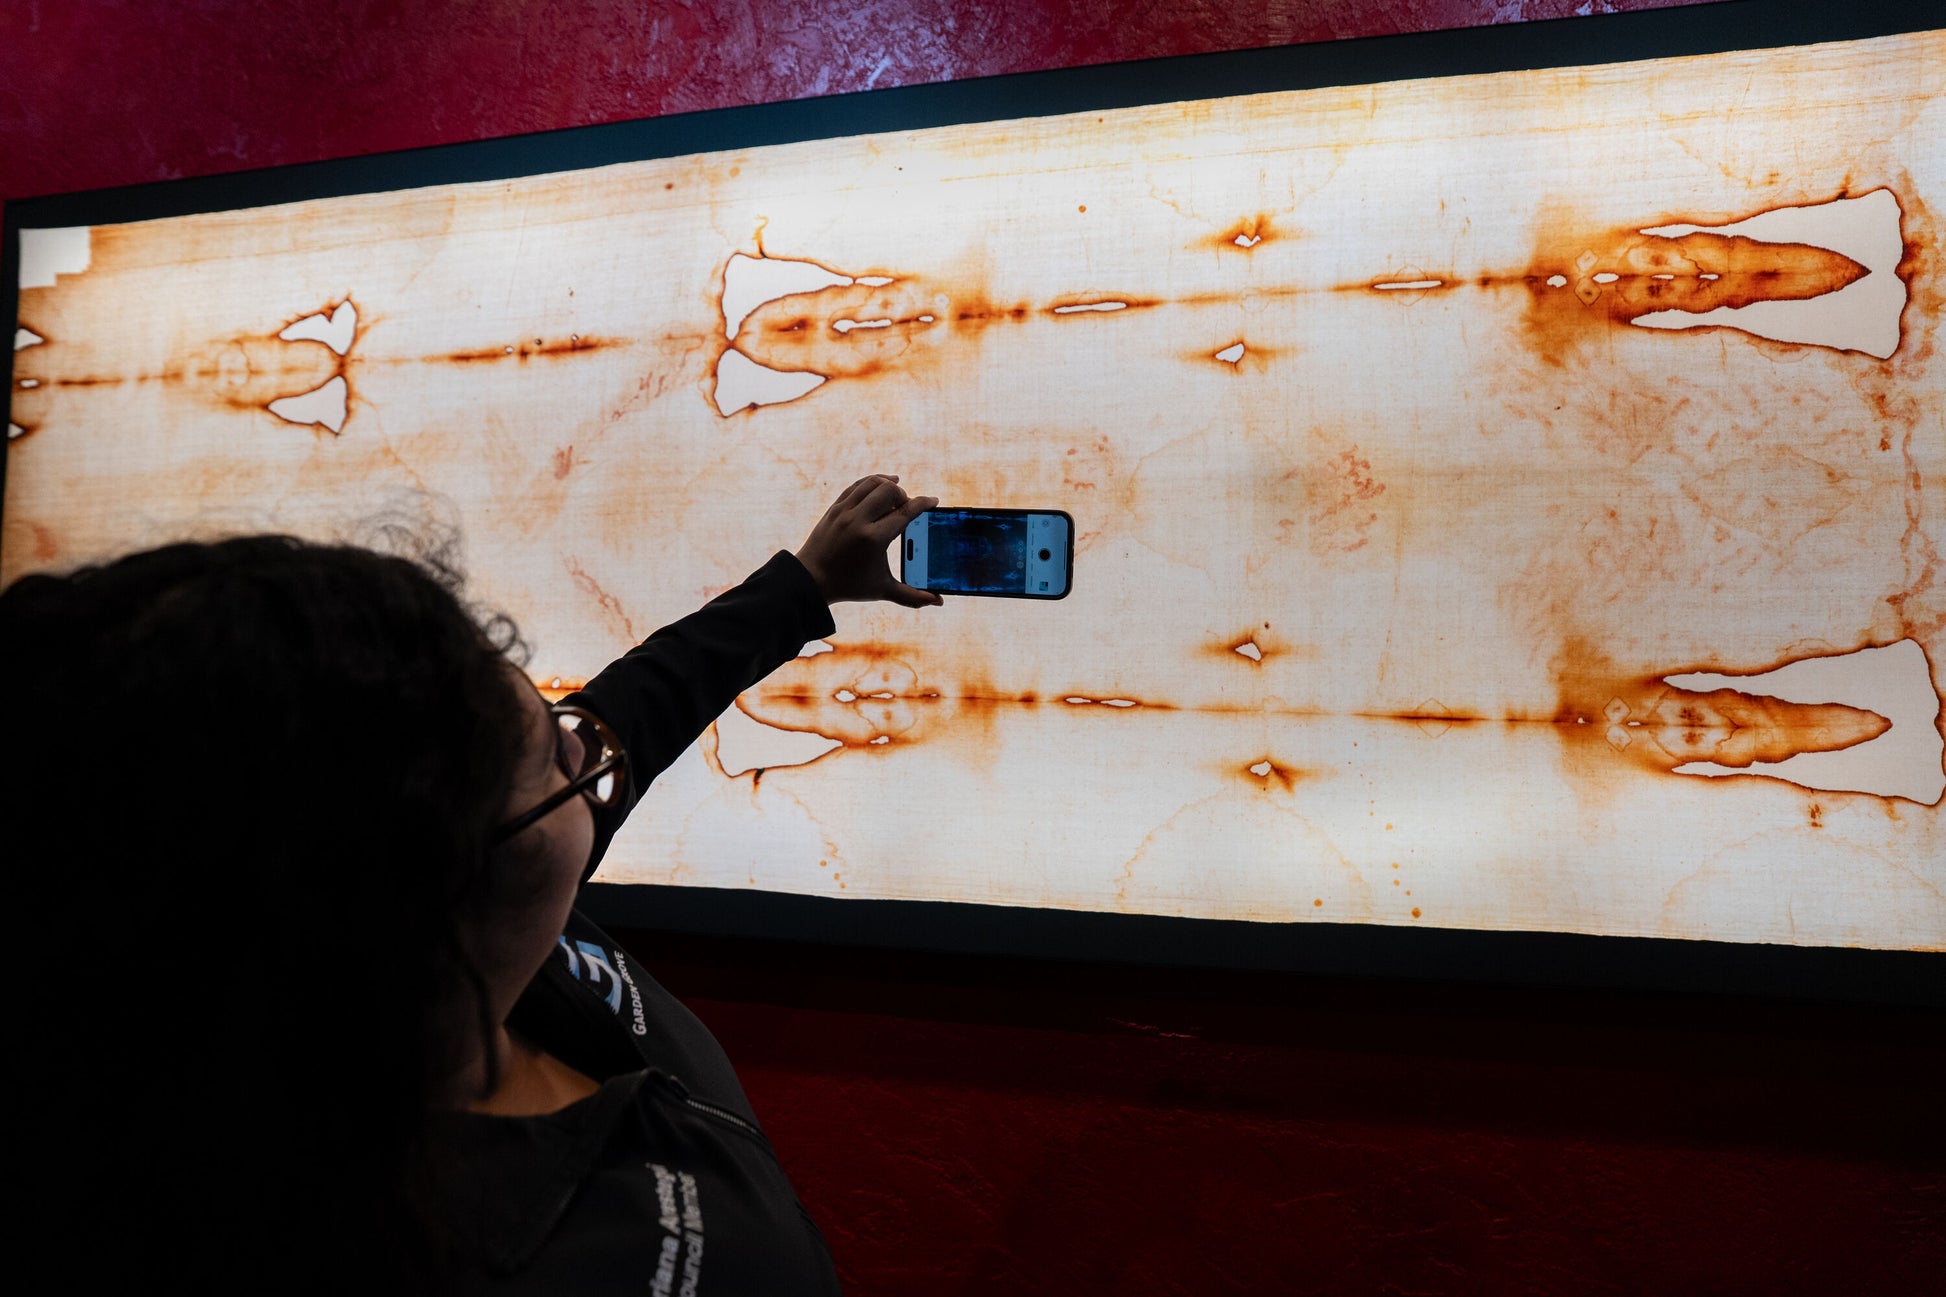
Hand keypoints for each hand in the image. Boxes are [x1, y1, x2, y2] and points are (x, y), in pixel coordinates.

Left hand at [795, 475, 941, 606]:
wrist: (811, 580)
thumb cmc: (849, 586)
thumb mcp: (882, 590)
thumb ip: (912, 596)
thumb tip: (938, 602)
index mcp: (874, 539)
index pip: (906, 512)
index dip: (924, 503)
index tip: (933, 501)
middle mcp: (858, 521)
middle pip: (890, 490)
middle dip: (904, 495)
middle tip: (907, 507)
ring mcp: (844, 512)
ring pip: (872, 483)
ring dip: (888, 485)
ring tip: (896, 495)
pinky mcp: (834, 508)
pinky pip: (856, 486)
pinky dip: (871, 483)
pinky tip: (880, 486)